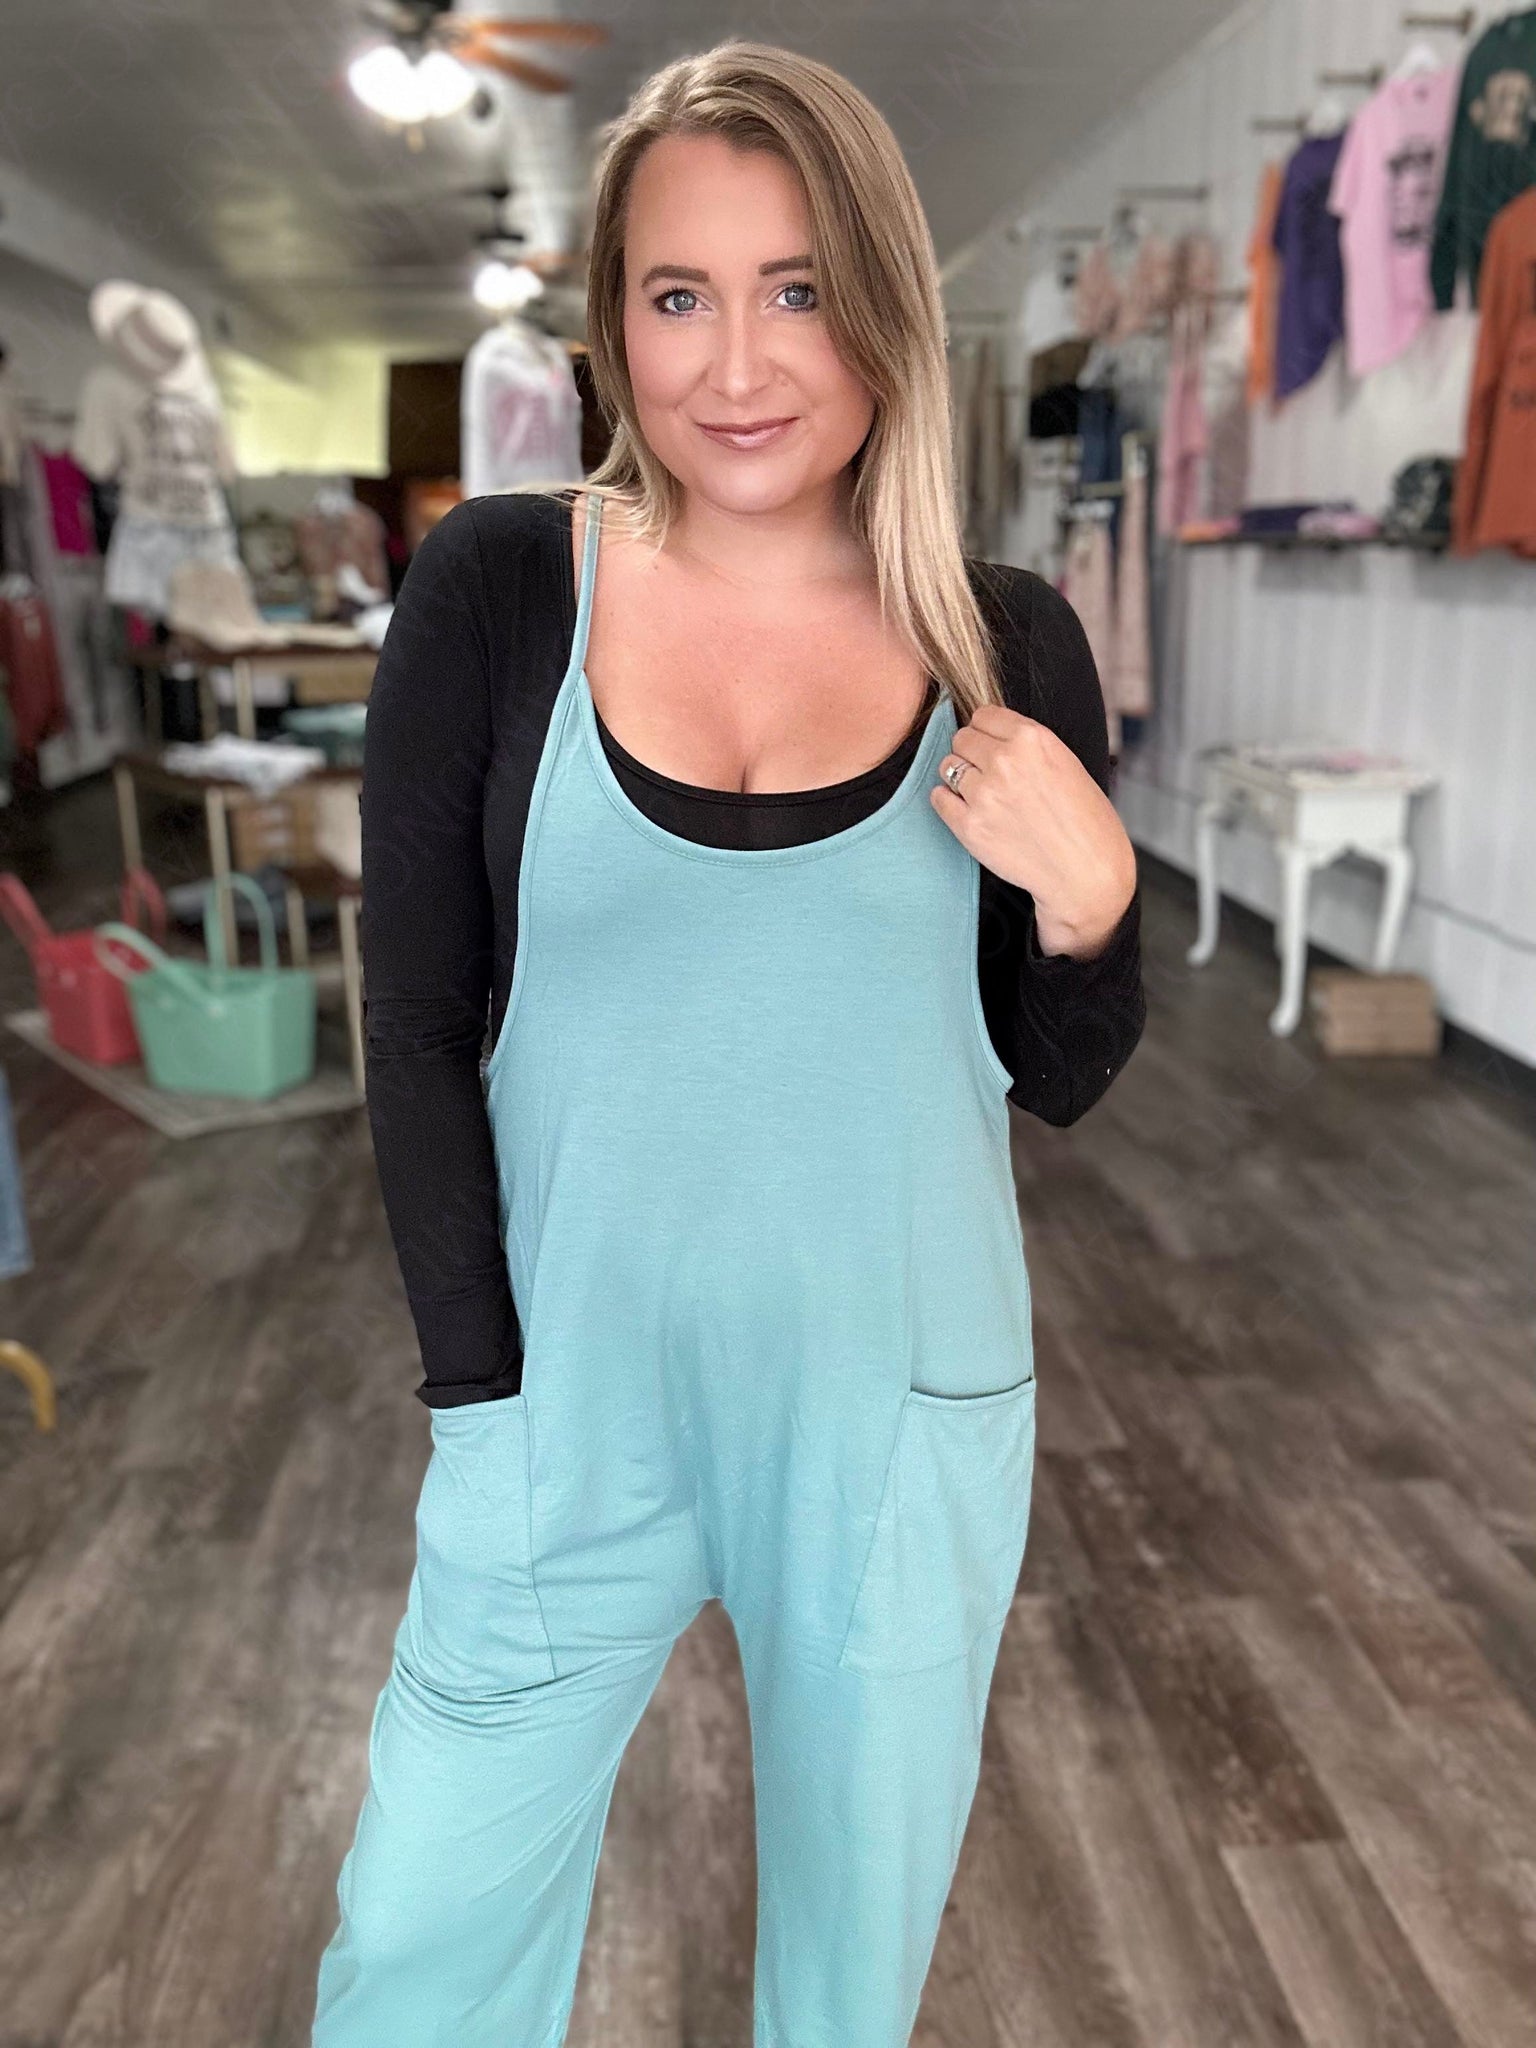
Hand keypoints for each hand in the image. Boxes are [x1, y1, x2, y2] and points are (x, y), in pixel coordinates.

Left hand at [930, 703, 1137, 959]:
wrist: (1086, 872)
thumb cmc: (1085, 820)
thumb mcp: (1066, 763)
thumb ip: (1027, 744)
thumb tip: (989, 732)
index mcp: (1032, 739)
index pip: (983, 715)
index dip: (987, 731)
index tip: (992, 745)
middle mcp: (1004, 761)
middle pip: (961, 738)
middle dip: (972, 753)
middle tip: (988, 774)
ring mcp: (984, 794)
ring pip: (947, 767)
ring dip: (960, 778)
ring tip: (983, 795)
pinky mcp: (969, 827)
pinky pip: (939, 799)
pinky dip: (948, 802)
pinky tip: (969, 811)